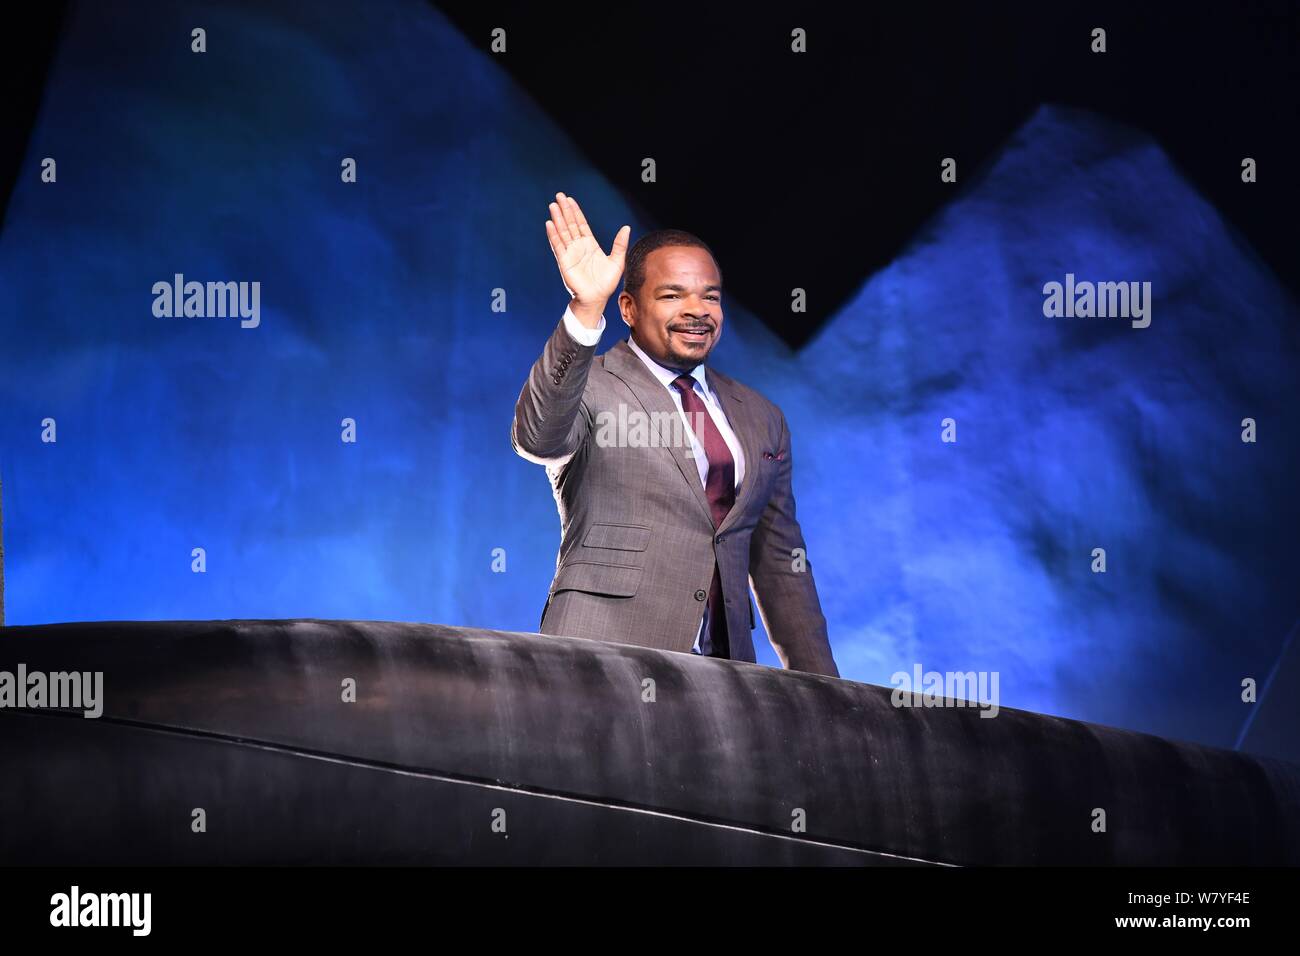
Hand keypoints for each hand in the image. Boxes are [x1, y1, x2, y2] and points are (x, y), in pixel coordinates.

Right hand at [545, 192, 628, 326]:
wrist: (596, 298)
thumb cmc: (606, 283)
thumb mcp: (617, 261)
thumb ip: (620, 244)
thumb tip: (626, 227)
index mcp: (590, 245)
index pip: (581, 224)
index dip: (576, 212)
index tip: (570, 200)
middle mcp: (578, 247)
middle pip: (570, 224)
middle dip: (564, 210)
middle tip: (559, 196)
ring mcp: (570, 253)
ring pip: (563, 232)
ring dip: (557, 219)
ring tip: (553, 206)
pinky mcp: (564, 262)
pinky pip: (558, 246)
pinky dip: (553, 235)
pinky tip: (550, 224)